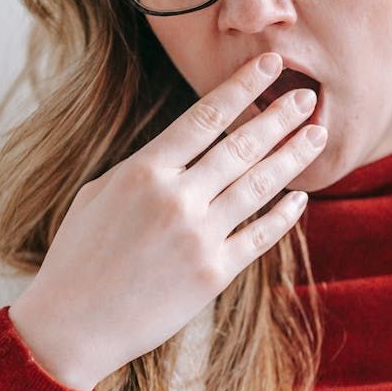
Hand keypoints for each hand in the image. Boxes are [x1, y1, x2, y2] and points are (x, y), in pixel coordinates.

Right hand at [8, 52, 323, 390]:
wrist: (73, 325)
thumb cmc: (80, 257)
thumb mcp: (100, 195)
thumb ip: (146, 168)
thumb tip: (184, 148)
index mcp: (144, 171)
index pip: (205, 117)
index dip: (243, 87)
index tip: (270, 65)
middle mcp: (176, 198)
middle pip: (241, 147)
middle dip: (280, 118)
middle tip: (310, 98)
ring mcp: (199, 236)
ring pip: (259, 186)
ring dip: (293, 156)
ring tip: (318, 135)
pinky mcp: (215, 273)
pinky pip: (260, 235)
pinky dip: (284, 214)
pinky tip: (300, 196)